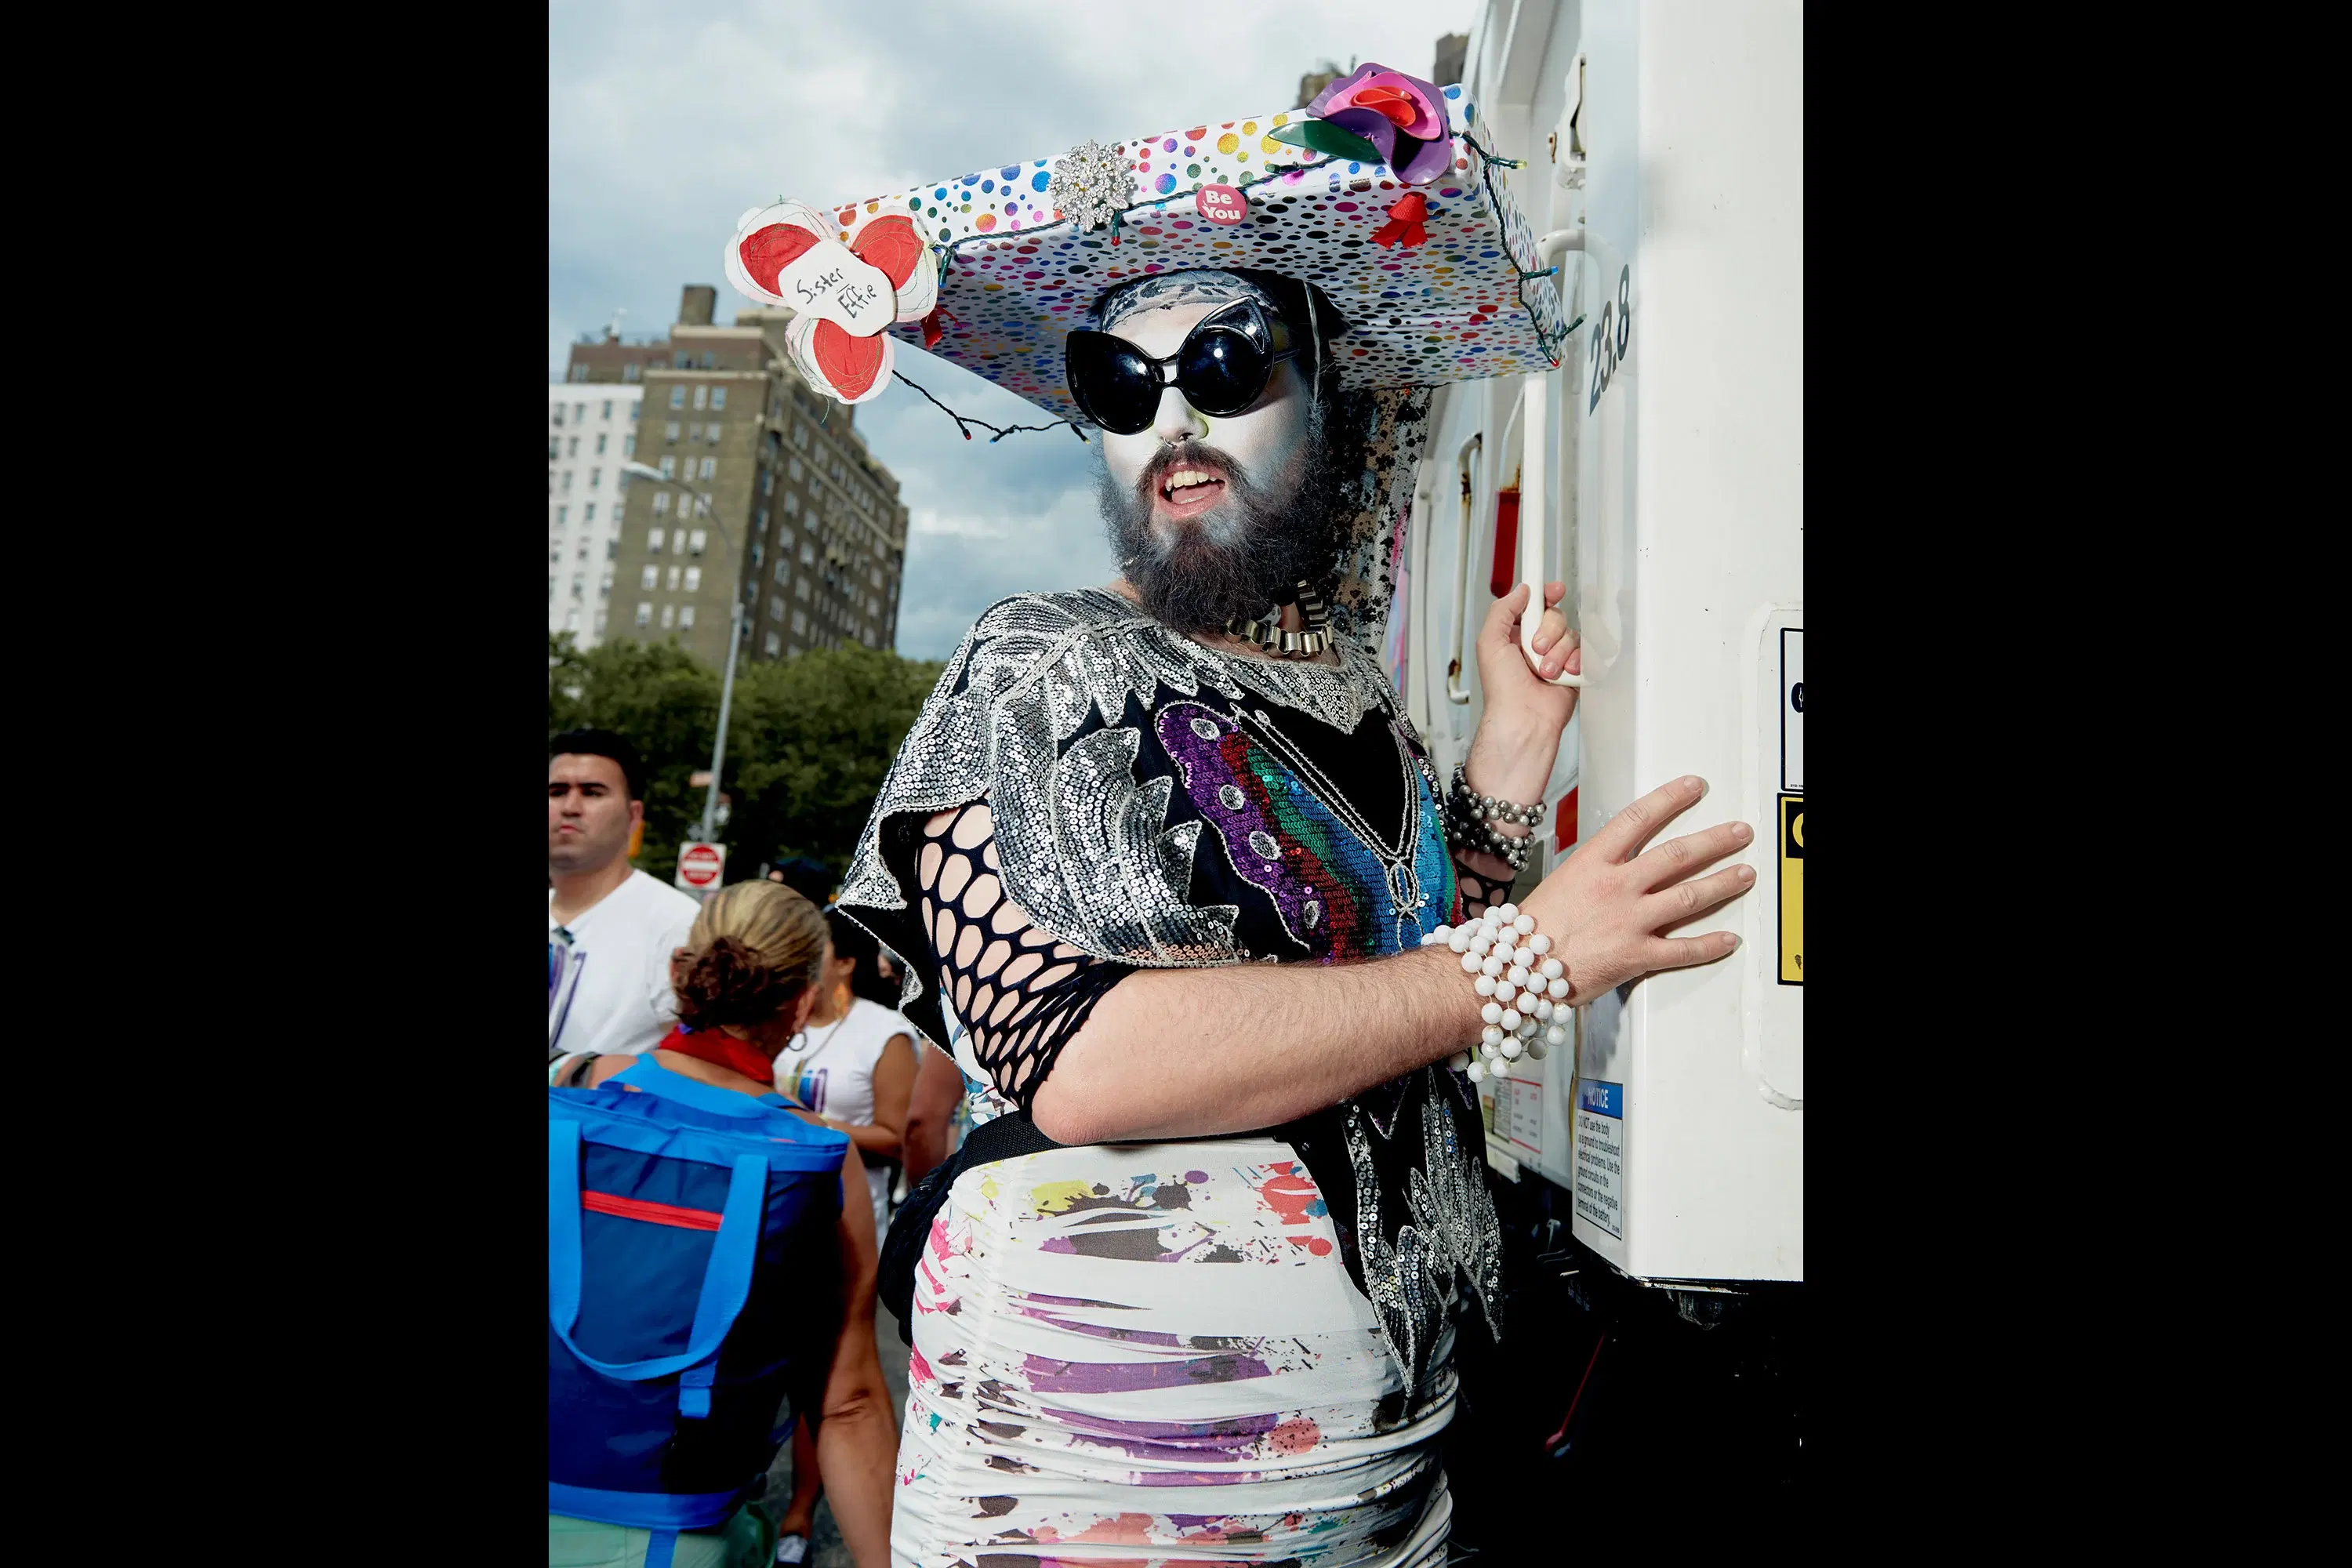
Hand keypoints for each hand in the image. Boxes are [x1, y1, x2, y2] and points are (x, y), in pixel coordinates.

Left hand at [1467, 582, 1581, 803]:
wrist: (1524, 719)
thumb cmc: (1503, 690)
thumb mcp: (1489, 642)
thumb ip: (1502, 610)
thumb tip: (1522, 590)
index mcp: (1516, 635)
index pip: (1536, 605)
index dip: (1547, 594)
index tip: (1553, 590)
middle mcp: (1538, 645)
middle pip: (1557, 616)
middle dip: (1548, 631)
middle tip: (1536, 649)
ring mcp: (1558, 658)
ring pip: (1572, 635)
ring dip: (1559, 652)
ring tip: (1545, 672)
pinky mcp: (1575, 672)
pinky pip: (1587, 653)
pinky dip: (1577, 662)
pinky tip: (1565, 675)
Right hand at [1518, 775, 1752, 1003]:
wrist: (1516, 968)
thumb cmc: (1532, 929)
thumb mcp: (1562, 881)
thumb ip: (1597, 870)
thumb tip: (1620, 863)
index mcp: (1594, 862)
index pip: (1639, 818)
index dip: (1671, 798)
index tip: (1693, 787)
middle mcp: (1616, 887)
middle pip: (1677, 854)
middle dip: (1715, 840)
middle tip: (1738, 832)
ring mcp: (1629, 920)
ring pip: (1689, 895)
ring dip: (1723, 883)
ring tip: (1744, 875)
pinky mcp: (1636, 955)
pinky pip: (1683, 950)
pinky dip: (1710, 945)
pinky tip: (1728, 938)